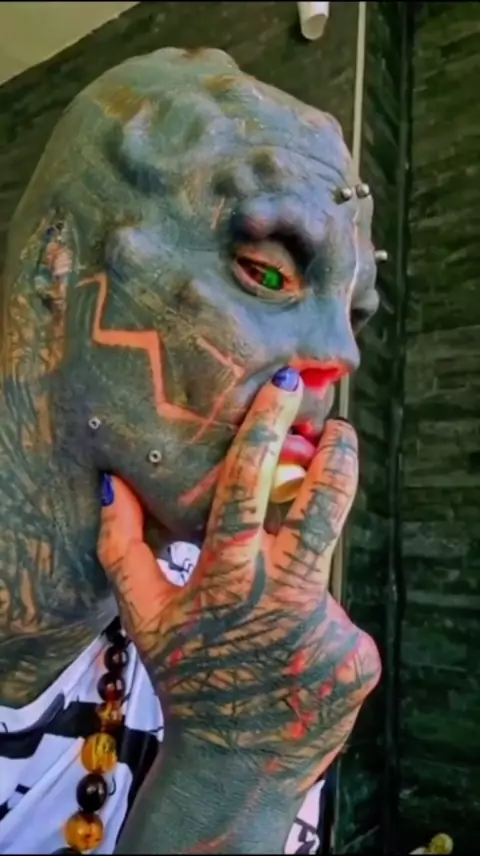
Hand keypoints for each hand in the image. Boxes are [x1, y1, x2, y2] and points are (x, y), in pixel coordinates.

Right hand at [97, 368, 380, 796]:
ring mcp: (330, 629)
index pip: (249, 488)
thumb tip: (112, 482)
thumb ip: (122, 546)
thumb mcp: (143, 617)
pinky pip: (339, 617)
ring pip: (322, 570)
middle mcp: (286, 599)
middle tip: (340, 429)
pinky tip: (292, 656)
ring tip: (271, 623)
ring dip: (301, 577)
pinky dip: (316, 623)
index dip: (266, 432)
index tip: (283, 390)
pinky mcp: (361, 655)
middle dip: (336, 458)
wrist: (237, 768)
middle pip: (323, 508)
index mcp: (230, 581)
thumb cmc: (187, 681)